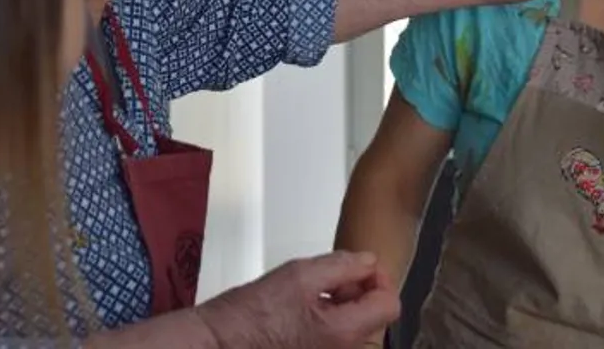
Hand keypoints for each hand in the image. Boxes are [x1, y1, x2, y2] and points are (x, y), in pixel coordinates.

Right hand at [196, 251, 399, 348]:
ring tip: (313, 295)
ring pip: (356, 329)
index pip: (390, 304)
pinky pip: (336, 340)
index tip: (359, 268)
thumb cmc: (251, 313)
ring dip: (345, 307)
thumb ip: (343, 265)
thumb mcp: (300, 275)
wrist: (214, 345)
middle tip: (331, 280)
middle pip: (375, 318)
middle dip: (360, 293)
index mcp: (344, 333)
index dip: (378, 279)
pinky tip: (304, 312)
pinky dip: (330, 322)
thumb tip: (370, 262)